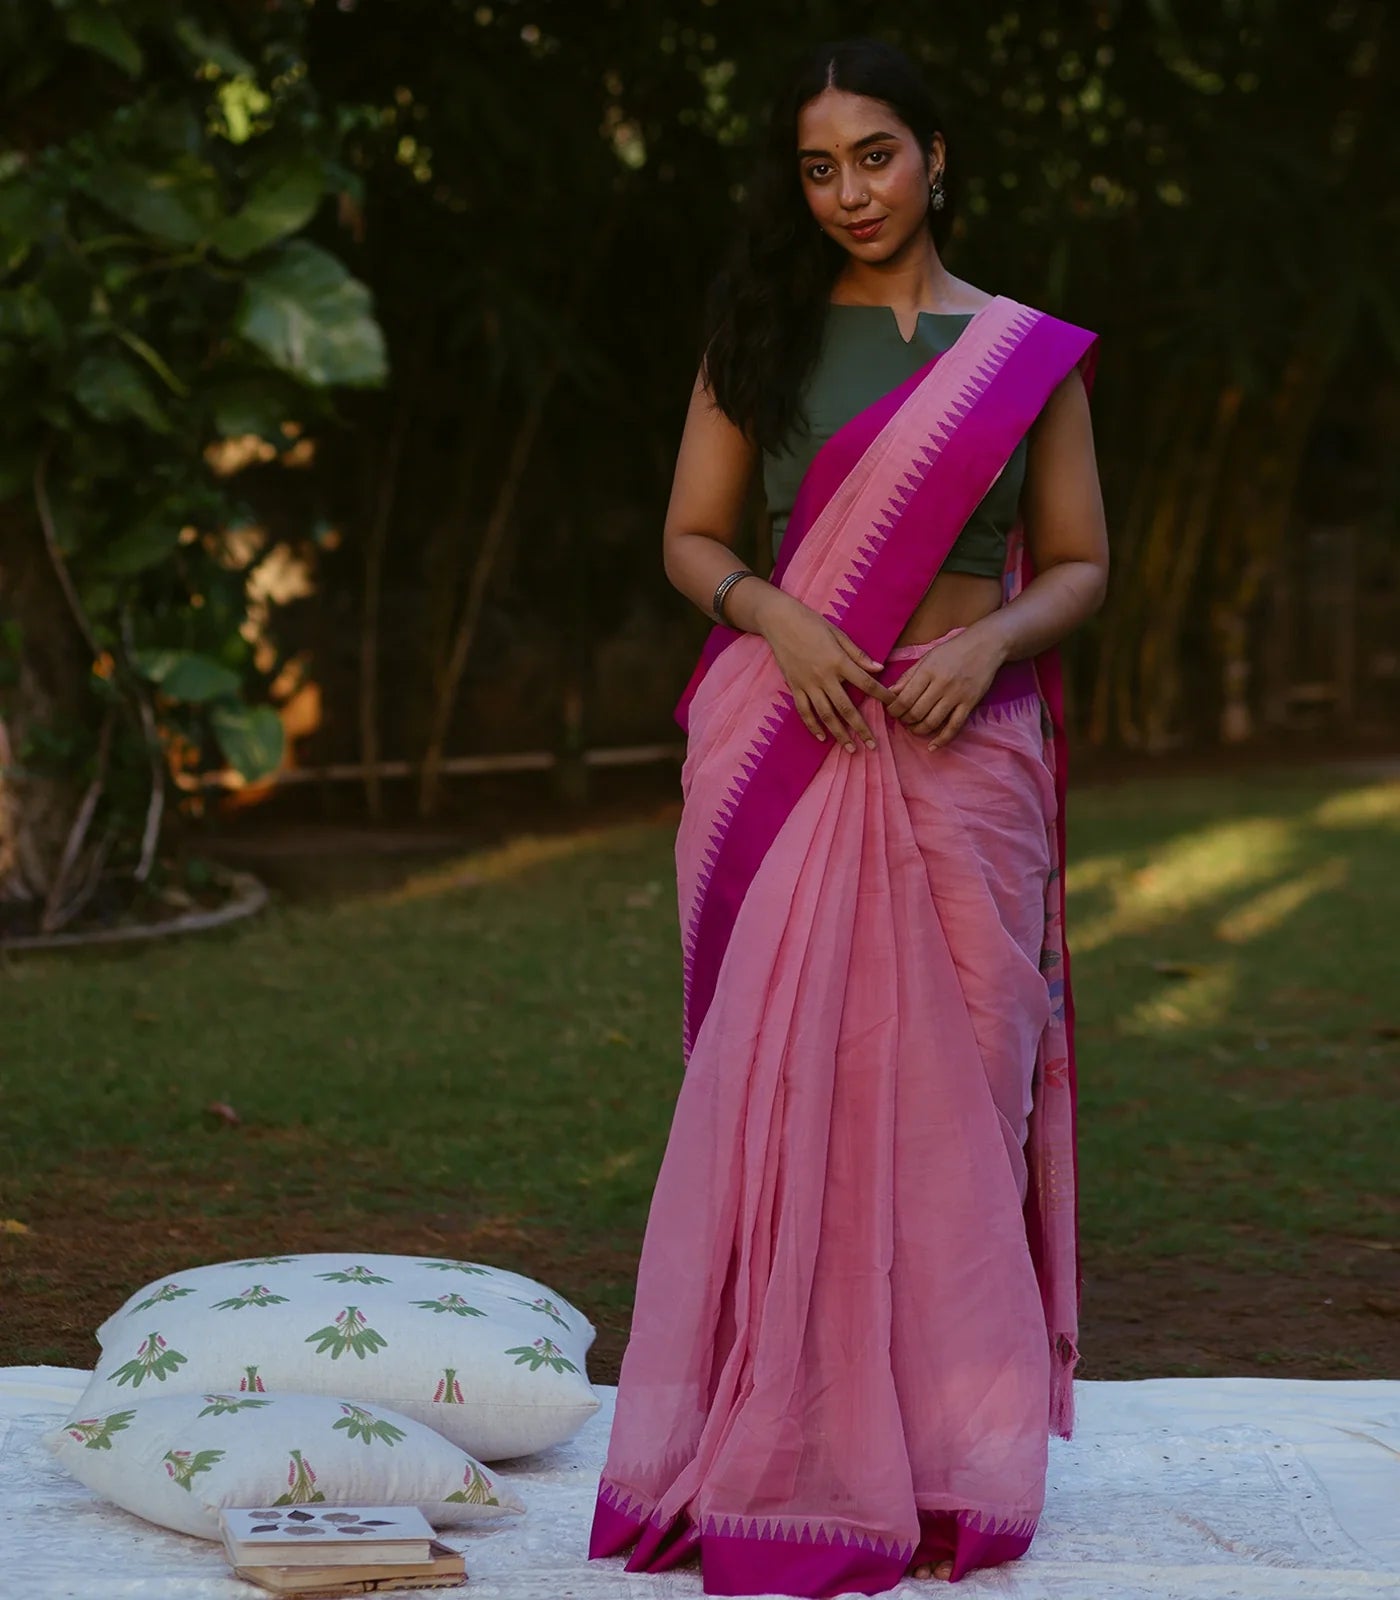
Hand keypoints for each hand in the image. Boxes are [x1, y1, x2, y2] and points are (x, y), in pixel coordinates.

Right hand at [754, 590, 892, 751]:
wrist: (780, 621)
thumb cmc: (812, 623)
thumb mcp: (838, 634)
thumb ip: (858, 655)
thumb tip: (879, 668)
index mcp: (839, 661)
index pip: (866, 683)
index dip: (882, 695)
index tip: (894, 706)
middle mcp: (824, 677)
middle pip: (846, 708)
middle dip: (861, 728)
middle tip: (872, 745)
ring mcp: (808, 684)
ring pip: (825, 715)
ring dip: (839, 734)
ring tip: (851, 748)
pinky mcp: (794, 687)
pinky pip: (804, 711)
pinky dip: (813, 726)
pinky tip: (822, 737)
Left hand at [884, 621, 1008, 748]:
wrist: (986, 645)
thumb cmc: (953, 650)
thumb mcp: (927, 657)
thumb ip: (908, 676)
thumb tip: (890, 693)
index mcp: (927, 671)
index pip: (904, 699)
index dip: (894, 710)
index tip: (892, 712)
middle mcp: (941, 685)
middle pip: (916, 713)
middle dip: (904, 721)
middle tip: (903, 720)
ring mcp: (956, 696)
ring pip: (932, 722)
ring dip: (918, 730)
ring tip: (914, 728)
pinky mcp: (970, 704)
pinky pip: (954, 727)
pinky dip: (942, 740)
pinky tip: (932, 746)